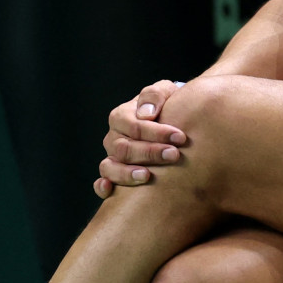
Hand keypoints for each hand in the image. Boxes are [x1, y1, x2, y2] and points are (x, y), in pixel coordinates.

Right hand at [96, 79, 186, 198]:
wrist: (169, 119)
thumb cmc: (166, 105)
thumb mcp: (163, 91)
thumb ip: (154, 95)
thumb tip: (146, 113)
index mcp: (122, 116)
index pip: (135, 126)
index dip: (157, 132)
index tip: (180, 137)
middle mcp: (114, 137)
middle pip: (124, 148)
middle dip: (150, 153)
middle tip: (174, 155)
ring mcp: (112, 156)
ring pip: (110, 166)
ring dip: (127, 173)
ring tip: (147, 176)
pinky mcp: (113, 173)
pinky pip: (102, 181)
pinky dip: (102, 187)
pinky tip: (110, 190)